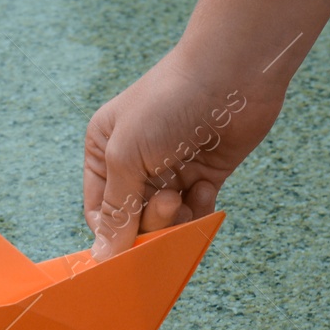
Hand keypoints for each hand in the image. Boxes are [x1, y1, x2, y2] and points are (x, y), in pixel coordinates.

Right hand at [83, 44, 283, 259]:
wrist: (230, 74)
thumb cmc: (167, 103)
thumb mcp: (127, 156)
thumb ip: (117, 210)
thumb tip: (103, 255)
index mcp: (105, 151)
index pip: (100, 211)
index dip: (113, 232)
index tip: (130, 247)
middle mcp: (134, 163)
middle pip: (135, 219)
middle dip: (150, 219)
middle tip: (169, 201)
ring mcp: (171, 169)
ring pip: (167, 219)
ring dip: (177, 216)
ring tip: (187, 193)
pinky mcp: (204, 173)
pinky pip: (196, 210)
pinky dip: (200, 207)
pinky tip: (206, 184)